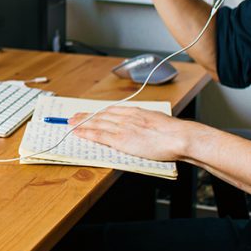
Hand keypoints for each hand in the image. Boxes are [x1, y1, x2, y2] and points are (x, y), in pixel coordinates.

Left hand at [69, 105, 192, 161]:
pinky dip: (86, 133)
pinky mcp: (120, 139)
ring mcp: (122, 127)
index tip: (90, 113)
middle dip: (86, 116)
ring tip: (71, 123)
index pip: (111, 110)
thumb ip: (146, 123)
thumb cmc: (174, 134)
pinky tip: (77, 132)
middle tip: (74, 117)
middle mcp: (126, 117)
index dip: (98, 112)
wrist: (179, 137)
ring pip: (97, 123)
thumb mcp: (158, 122)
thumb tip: (143, 127)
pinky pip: (99, 135)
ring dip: (82, 123)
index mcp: (136, 112)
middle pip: (101, 115)